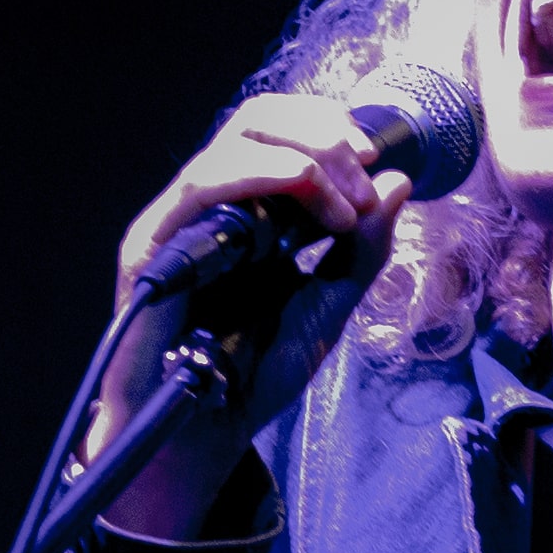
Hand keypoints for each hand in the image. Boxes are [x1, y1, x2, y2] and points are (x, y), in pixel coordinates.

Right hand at [87, 94, 424, 536]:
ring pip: (234, 142)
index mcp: (248, 210)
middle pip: (258, 121)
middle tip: (364, 175)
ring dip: (304, 158)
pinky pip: (203, 184)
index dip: (330, 127)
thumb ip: (363, 248)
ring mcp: (179, 219)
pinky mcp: (153, 243)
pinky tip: (303, 189)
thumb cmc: (256, 374)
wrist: (205, 431)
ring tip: (343, 205)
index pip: (281, 130)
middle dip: (322, 135)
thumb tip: (400, 180)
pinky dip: (260, 176)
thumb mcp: (329, 304)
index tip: (376, 159)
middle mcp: (212, 204)